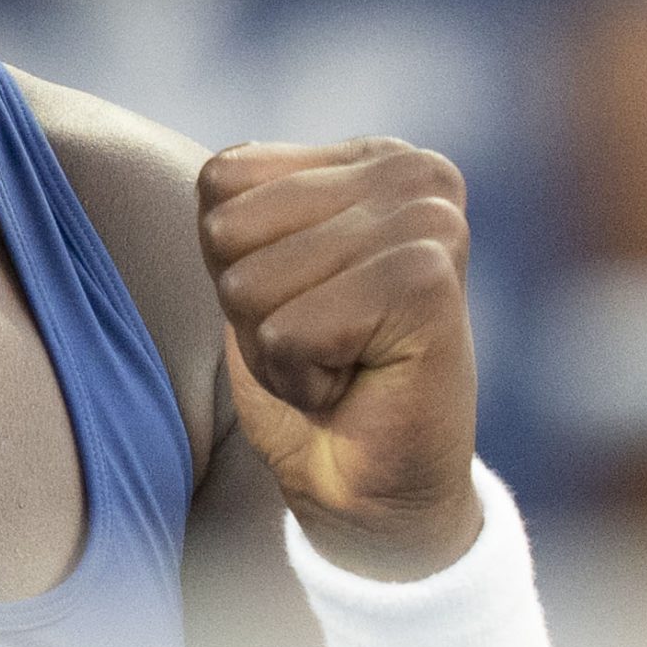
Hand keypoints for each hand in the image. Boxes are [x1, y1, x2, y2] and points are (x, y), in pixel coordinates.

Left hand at [197, 137, 481, 580]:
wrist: (374, 491)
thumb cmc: (314, 377)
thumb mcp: (258, 268)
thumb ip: (243, 208)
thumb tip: (219, 175)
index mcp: (375, 155)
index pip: (222, 181)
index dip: (235, 262)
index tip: (305, 301)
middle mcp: (413, 174)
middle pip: (228, 231)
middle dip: (252, 307)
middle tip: (321, 343)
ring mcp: (428, 224)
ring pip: (250, 284)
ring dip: (274, 346)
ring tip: (338, 362)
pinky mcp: (428, 283)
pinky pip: (286, 333)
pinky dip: (299, 380)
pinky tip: (353, 387)